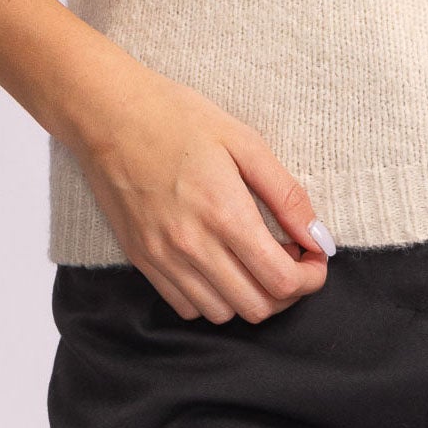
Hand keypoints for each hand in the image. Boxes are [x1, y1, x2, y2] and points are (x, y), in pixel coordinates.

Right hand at [65, 55, 334, 321]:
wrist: (109, 114)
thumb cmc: (178, 117)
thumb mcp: (243, 141)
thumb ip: (285, 193)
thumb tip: (318, 237)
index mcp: (224, 214)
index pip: (281, 280)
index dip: (310, 277)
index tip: (316, 256)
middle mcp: (193, 247)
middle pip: (257, 306)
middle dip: (288, 290)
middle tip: (292, 256)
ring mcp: (163, 260)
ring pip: (223, 313)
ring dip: (251, 296)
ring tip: (257, 259)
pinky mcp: (142, 262)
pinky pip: (187, 307)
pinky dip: (214, 297)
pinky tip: (221, 263)